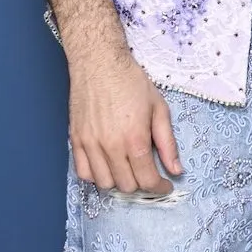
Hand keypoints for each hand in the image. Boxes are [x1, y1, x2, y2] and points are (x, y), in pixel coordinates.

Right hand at [69, 49, 182, 193]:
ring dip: (119, 182)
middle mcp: (110, 146)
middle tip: (148, 173)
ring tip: (128, 169)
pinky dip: (96, 176)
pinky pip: (83, 173)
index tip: (164, 185)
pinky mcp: (75, 141)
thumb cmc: (132, 82)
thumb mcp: (159, 108)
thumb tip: (176, 169)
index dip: (159, 187)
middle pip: (126, 185)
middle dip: (141, 184)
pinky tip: (107, 165)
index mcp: (134, 139)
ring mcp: (90, 145)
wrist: (100, 63)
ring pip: (104, 183)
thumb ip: (168, 143)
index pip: (147, 180)